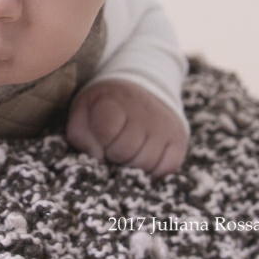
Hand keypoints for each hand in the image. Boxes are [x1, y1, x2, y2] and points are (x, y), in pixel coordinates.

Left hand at [66, 80, 187, 176]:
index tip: (101, 137)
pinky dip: (154, 171)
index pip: (106, 131)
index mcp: (118, 98)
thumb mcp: (84, 109)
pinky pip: (168, 167)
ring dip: (132, 165)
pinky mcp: (179, 138)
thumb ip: (79, 133)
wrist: (143, 88)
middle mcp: (145, 110)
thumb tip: (96, 157)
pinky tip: (144, 158)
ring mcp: (165, 124)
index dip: (99, 141)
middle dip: (114, 155)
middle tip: (114, 147)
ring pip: (146, 163)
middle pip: (125, 152)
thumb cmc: (107, 105)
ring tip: (128, 151)